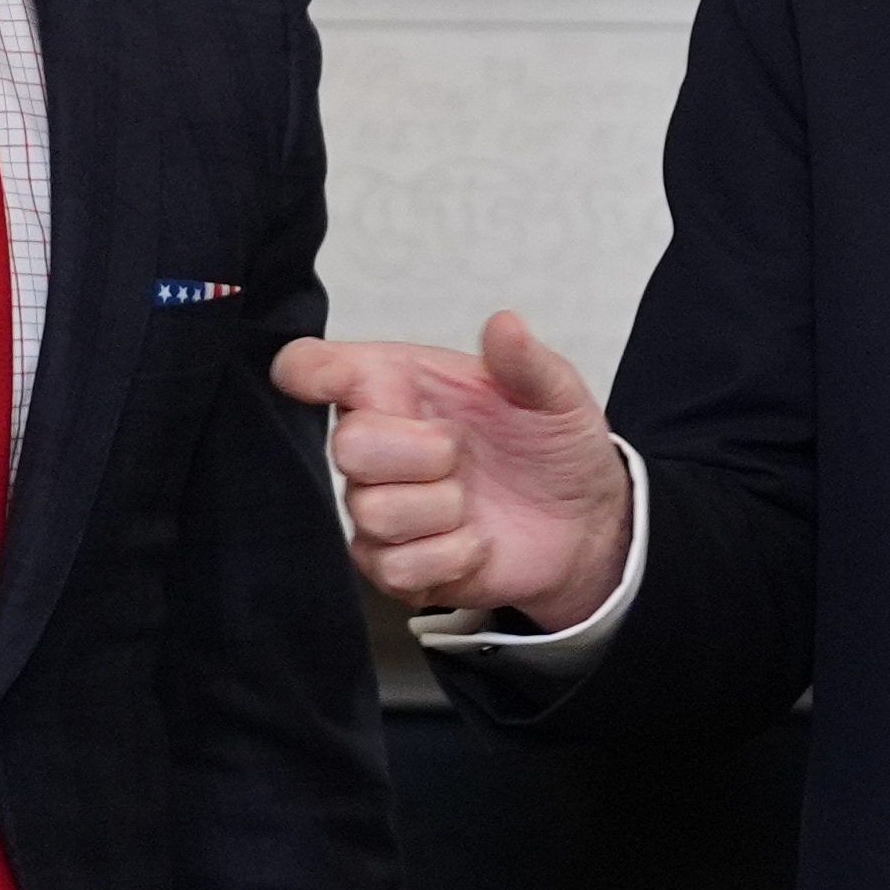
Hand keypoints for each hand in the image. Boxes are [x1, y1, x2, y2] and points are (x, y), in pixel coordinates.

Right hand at [276, 314, 630, 626]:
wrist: (583, 524)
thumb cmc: (553, 447)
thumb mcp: (556, 396)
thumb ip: (527, 362)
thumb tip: (504, 323)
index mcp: (399, 386)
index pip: (315, 368)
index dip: (306, 371)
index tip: (326, 380)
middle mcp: (378, 443)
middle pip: (345, 446)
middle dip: (417, 453)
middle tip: (461, 453)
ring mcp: (379, 506)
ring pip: (372, 511)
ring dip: (443, 509)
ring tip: (474, 501)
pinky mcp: (392, 565)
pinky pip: (395, 566)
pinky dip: (449, 556)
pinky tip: (475, 542)